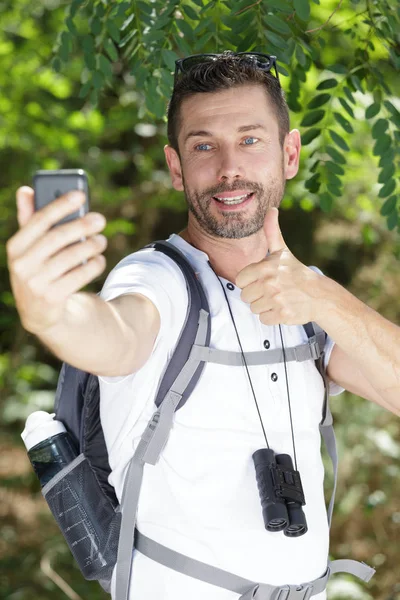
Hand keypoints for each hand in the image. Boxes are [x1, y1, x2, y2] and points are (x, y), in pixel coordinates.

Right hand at [6, 186, 107, 334]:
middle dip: (81, 225)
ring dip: (91, 246)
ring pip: (70, 257)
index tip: (80, 195)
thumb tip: (26, 190)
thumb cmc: (38, 269)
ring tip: (102, 240)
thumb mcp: (30, 249)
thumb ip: (30, 220)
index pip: (39, 220)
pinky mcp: (52, 298)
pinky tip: (99, 259)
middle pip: (57, 238)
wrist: (39, 312)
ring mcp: (35, 283)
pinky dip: (92, 266)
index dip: (60, 205)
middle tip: (100, 219)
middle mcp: (21, 265)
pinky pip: (78, 276)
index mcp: (15, 247)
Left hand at [236, 208, 320, 325]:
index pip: (240, 281)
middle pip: (245, 297)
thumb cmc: (295, 272)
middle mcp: (270, 283)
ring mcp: (276, 300)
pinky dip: (272, 317)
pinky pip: (264, 320)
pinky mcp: (282, 315)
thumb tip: (271, 209)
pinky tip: (282, 308)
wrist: (318, 295)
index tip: (262, 279)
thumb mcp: (281, 251)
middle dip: (257, 295)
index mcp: (265, 267)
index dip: (250, 281)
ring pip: (254, 309)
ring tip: (278, 298)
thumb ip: (271, 232)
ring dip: (264, 306)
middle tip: (272, 290)